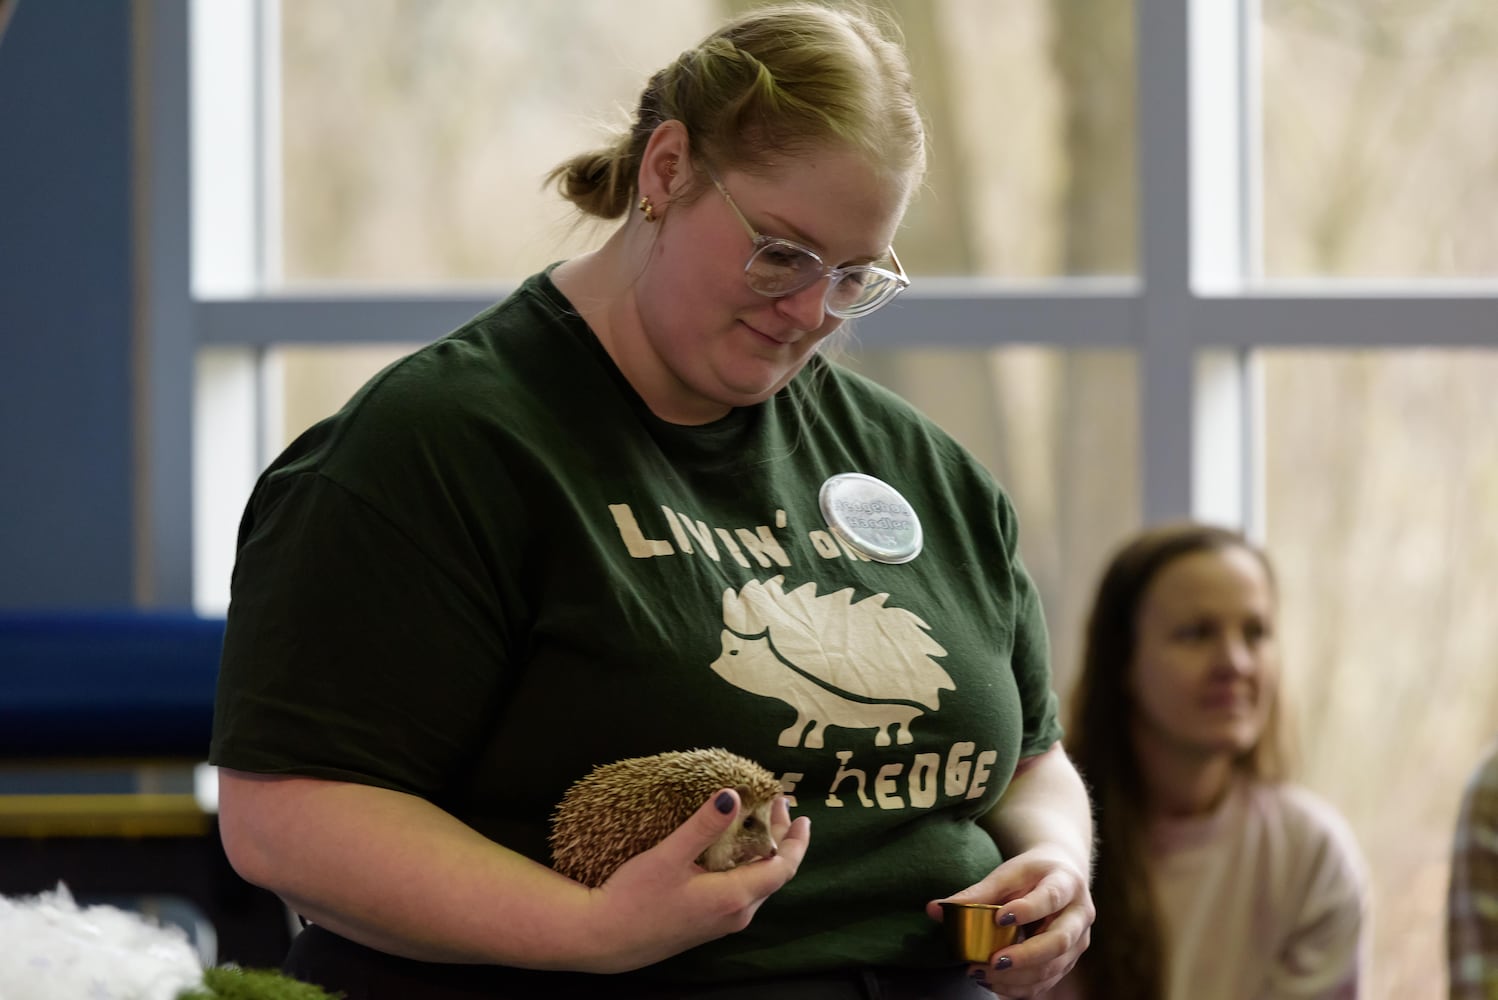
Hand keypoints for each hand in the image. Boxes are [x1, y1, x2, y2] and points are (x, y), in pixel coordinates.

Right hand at [583, 791, 810, 972]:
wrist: (604, 939)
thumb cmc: (635, 897)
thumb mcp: (669, 855)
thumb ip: (704, 826)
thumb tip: (733, 795)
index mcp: (734, 897)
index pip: (783, 868)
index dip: (796, 841)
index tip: (802, 815)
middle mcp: (736, 914)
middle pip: (773, 875)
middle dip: (779, 840)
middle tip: (776, 807)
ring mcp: (722, 923)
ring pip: (756, 884)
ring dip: (762, 853)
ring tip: (757, 822)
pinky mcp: (707, 925)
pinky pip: (741, 893)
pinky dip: (745, 867)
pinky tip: (731, 852)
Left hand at [927, 844, 1092, 996]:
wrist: (1062, 876)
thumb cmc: (1031, 874)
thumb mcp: (1007, 874)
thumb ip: (975, 893)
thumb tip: (934, 909)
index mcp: (1066, 883)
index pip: (1051, 898)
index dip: (1027, 910)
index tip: (999, 918)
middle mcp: (1079, 915)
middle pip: (1059, 941)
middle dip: (1024, 956)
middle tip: (992, 961)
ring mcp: (1079, 941)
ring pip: (1054, 966)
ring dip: (1018, 977)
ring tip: (982, 973)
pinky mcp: (1070, 960)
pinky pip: (1047, 981)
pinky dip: (1020, 988)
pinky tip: (994, 983)